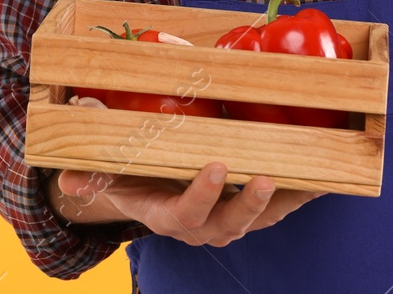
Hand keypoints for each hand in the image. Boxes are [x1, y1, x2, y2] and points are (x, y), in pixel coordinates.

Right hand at [50, 164, 325, 246]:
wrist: (149, 192)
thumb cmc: (129, 175)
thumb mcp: (107, 173)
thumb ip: (90, 173)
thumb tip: (68, 175)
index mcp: (166, 214)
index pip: (184, 213)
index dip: (200, 195)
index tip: (213, 166)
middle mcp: (201, 225)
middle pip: (229, 223)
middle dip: (250, 204)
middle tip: (264, 177)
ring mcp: (227, 220)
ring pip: (260, 218)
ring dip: (285, 201)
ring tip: (310, 180)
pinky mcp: (249, 210)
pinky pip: (278, 208)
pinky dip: (300, 194)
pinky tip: (324, 178)